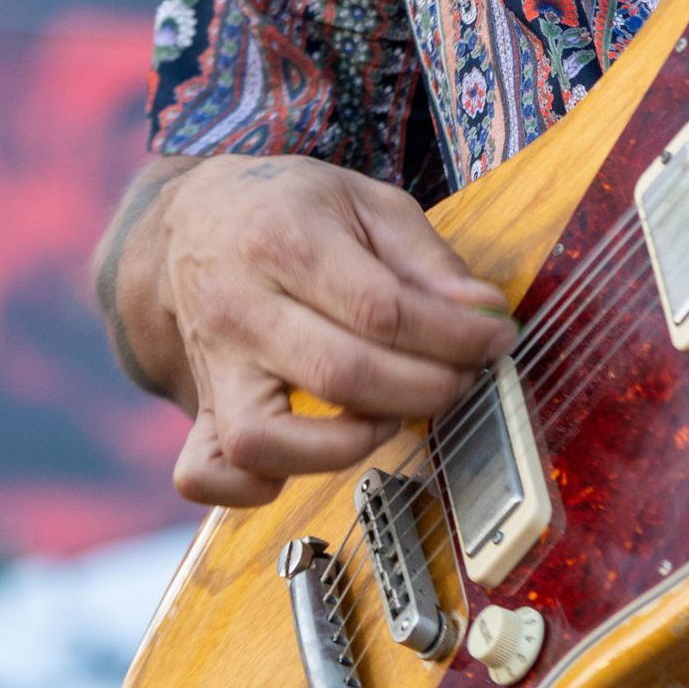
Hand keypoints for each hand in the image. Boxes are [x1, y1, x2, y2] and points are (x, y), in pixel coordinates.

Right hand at [154, 153, 515, 506]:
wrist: (191, 222)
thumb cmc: (290, 209)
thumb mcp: (365, 200)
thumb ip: (427, 258)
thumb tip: (486, 313)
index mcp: (285, 240)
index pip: (379, 308)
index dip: (452, 335)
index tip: (497, 338)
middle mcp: (239, 309)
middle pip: (338, 374)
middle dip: (423, 388)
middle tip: (463, 377)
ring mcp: (212, 367)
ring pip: (264, 439)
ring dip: (346, 445)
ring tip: (392, 413)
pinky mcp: (198, 410)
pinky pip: (208, 474)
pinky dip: (256, 487)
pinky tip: (313, 455)